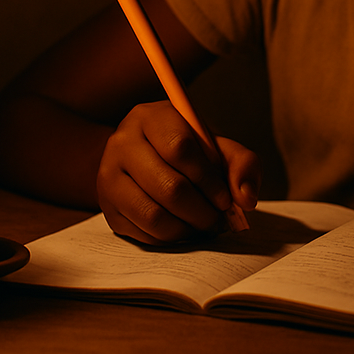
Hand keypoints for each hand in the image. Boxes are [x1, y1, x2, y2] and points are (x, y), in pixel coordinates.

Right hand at [96, 100, 259, 243]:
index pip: (180, 148)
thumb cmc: (186, 149)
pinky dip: (171, 237)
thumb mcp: (216, 145)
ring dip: (187, 228)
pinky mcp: (107, 207)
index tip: (226, 198)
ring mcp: (108, 175)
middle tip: (218, 219)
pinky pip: (143, 233)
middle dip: (202, 211)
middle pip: (168, 186)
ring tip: (203, 225)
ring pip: (153, 215)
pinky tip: (184, 228)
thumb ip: (241, 163)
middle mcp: (122, 142)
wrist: (142, 157)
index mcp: (152, 117)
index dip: (208, 178)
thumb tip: (245, 198)